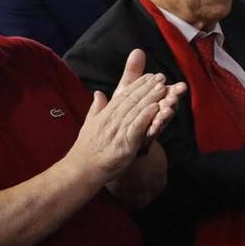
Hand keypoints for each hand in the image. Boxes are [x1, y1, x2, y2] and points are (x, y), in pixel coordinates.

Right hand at [65, 50, 184, 185]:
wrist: (82, 169)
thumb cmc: (87, 149)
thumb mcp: (90, 124)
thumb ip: (97, 108)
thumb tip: (98, 93)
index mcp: (106, 115)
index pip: (123, 96)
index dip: (137, 85)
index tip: (150, 75)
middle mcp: (112, 120)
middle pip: (132, 100)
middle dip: (147, 87)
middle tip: (161, 77)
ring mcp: (118, 131)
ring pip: (136, 111)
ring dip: (150, 98)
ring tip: (163, 88)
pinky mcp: (124, 143)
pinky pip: (136, 128)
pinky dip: (146, 117)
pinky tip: (156, 109)